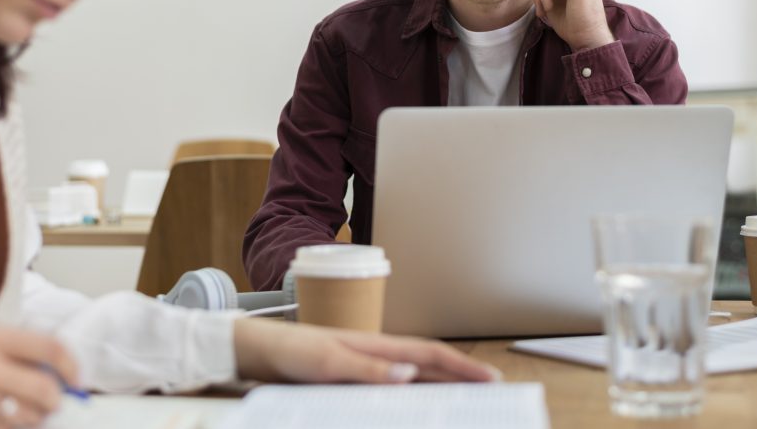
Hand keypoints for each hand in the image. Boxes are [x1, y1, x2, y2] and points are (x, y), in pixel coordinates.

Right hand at [0, 326, 78, 428]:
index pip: (51, 348)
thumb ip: (18, 352)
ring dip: (31, 421)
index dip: (72, 367)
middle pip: (46, 390)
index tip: (76, 380)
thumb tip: (65, 375)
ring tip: (12, 413)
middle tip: (48, 403)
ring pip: (29, 421)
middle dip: (54, 401)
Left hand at [233, 318, 500, 383]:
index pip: (430, 355)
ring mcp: (369, 367)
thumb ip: (368, 370)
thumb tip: (411, 374)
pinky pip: (394, 391)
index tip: (492, 379)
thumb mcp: (328, 363)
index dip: (462, 367)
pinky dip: (414, 400)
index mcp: (377, 345)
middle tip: (493, 394)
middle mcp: (378, 355)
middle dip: (462, 378)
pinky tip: (420, 411)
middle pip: (429, 366)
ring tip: (467, 405)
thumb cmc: (294, 352)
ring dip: (441, 390)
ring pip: (415, 379)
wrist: (263, 352)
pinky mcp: (356, 381)